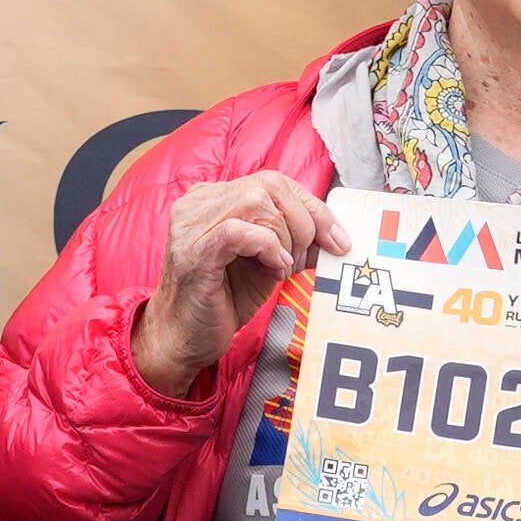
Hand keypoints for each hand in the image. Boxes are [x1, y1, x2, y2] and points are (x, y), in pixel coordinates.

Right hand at [130, 171, 328, 405]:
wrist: (183, 338)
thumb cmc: (222, 301)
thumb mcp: (267, 264)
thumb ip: (294, 242)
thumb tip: (335, 236)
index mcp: (215, 198)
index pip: (275, 182)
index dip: (313, 207)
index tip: (338, 238)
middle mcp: (200, 202)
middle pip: (269, 184)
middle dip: (304, 221)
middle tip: (304, 259)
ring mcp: (192, 224)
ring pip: (256, 202)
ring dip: (284, 237)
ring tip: (282, 268)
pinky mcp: (193, 251)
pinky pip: (238, 231)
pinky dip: (267, 247)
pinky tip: (272, 270)